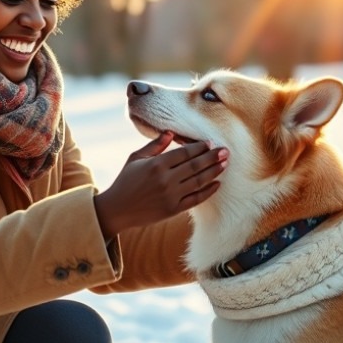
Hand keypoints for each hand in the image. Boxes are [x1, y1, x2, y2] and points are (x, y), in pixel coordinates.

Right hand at [94, 132, 227, 239]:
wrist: (117, 210)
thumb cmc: (125, 181)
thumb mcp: (136, 158)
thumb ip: (155, 145)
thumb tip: (171, 132)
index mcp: (156, 164)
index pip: (184, 153)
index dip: (199, 147)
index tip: (210, 143)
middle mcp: (165, 179)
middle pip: (195, 165)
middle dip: (212, 157)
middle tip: (226, 151)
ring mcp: (171, 195)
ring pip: (198, 181)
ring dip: (214, 171)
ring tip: (225, 164)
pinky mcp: (173, 209)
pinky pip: (196, 199)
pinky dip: (208, 191)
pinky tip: (217, 184)